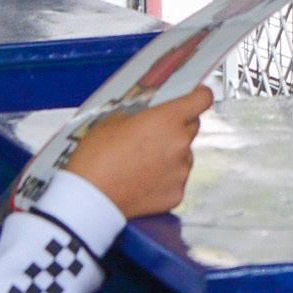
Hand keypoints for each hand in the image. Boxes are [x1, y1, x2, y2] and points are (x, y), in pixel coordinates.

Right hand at [62, 86, 211, 218]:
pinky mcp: (177, 194)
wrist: (91, 197)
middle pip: (192, 127)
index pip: (202, 99)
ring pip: (184, 154)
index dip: (199, 95)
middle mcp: (181, 144)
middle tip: (153, 134)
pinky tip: (143, 180)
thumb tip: (151, 114)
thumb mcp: (114, 119)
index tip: (195, 96)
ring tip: (142, 162)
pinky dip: (165, 177)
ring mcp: (181, 171)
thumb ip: (142, 114)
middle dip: (177, 126)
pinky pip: (177, 178)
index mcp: (168, 119)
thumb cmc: (97, 156)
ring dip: (171, 154)